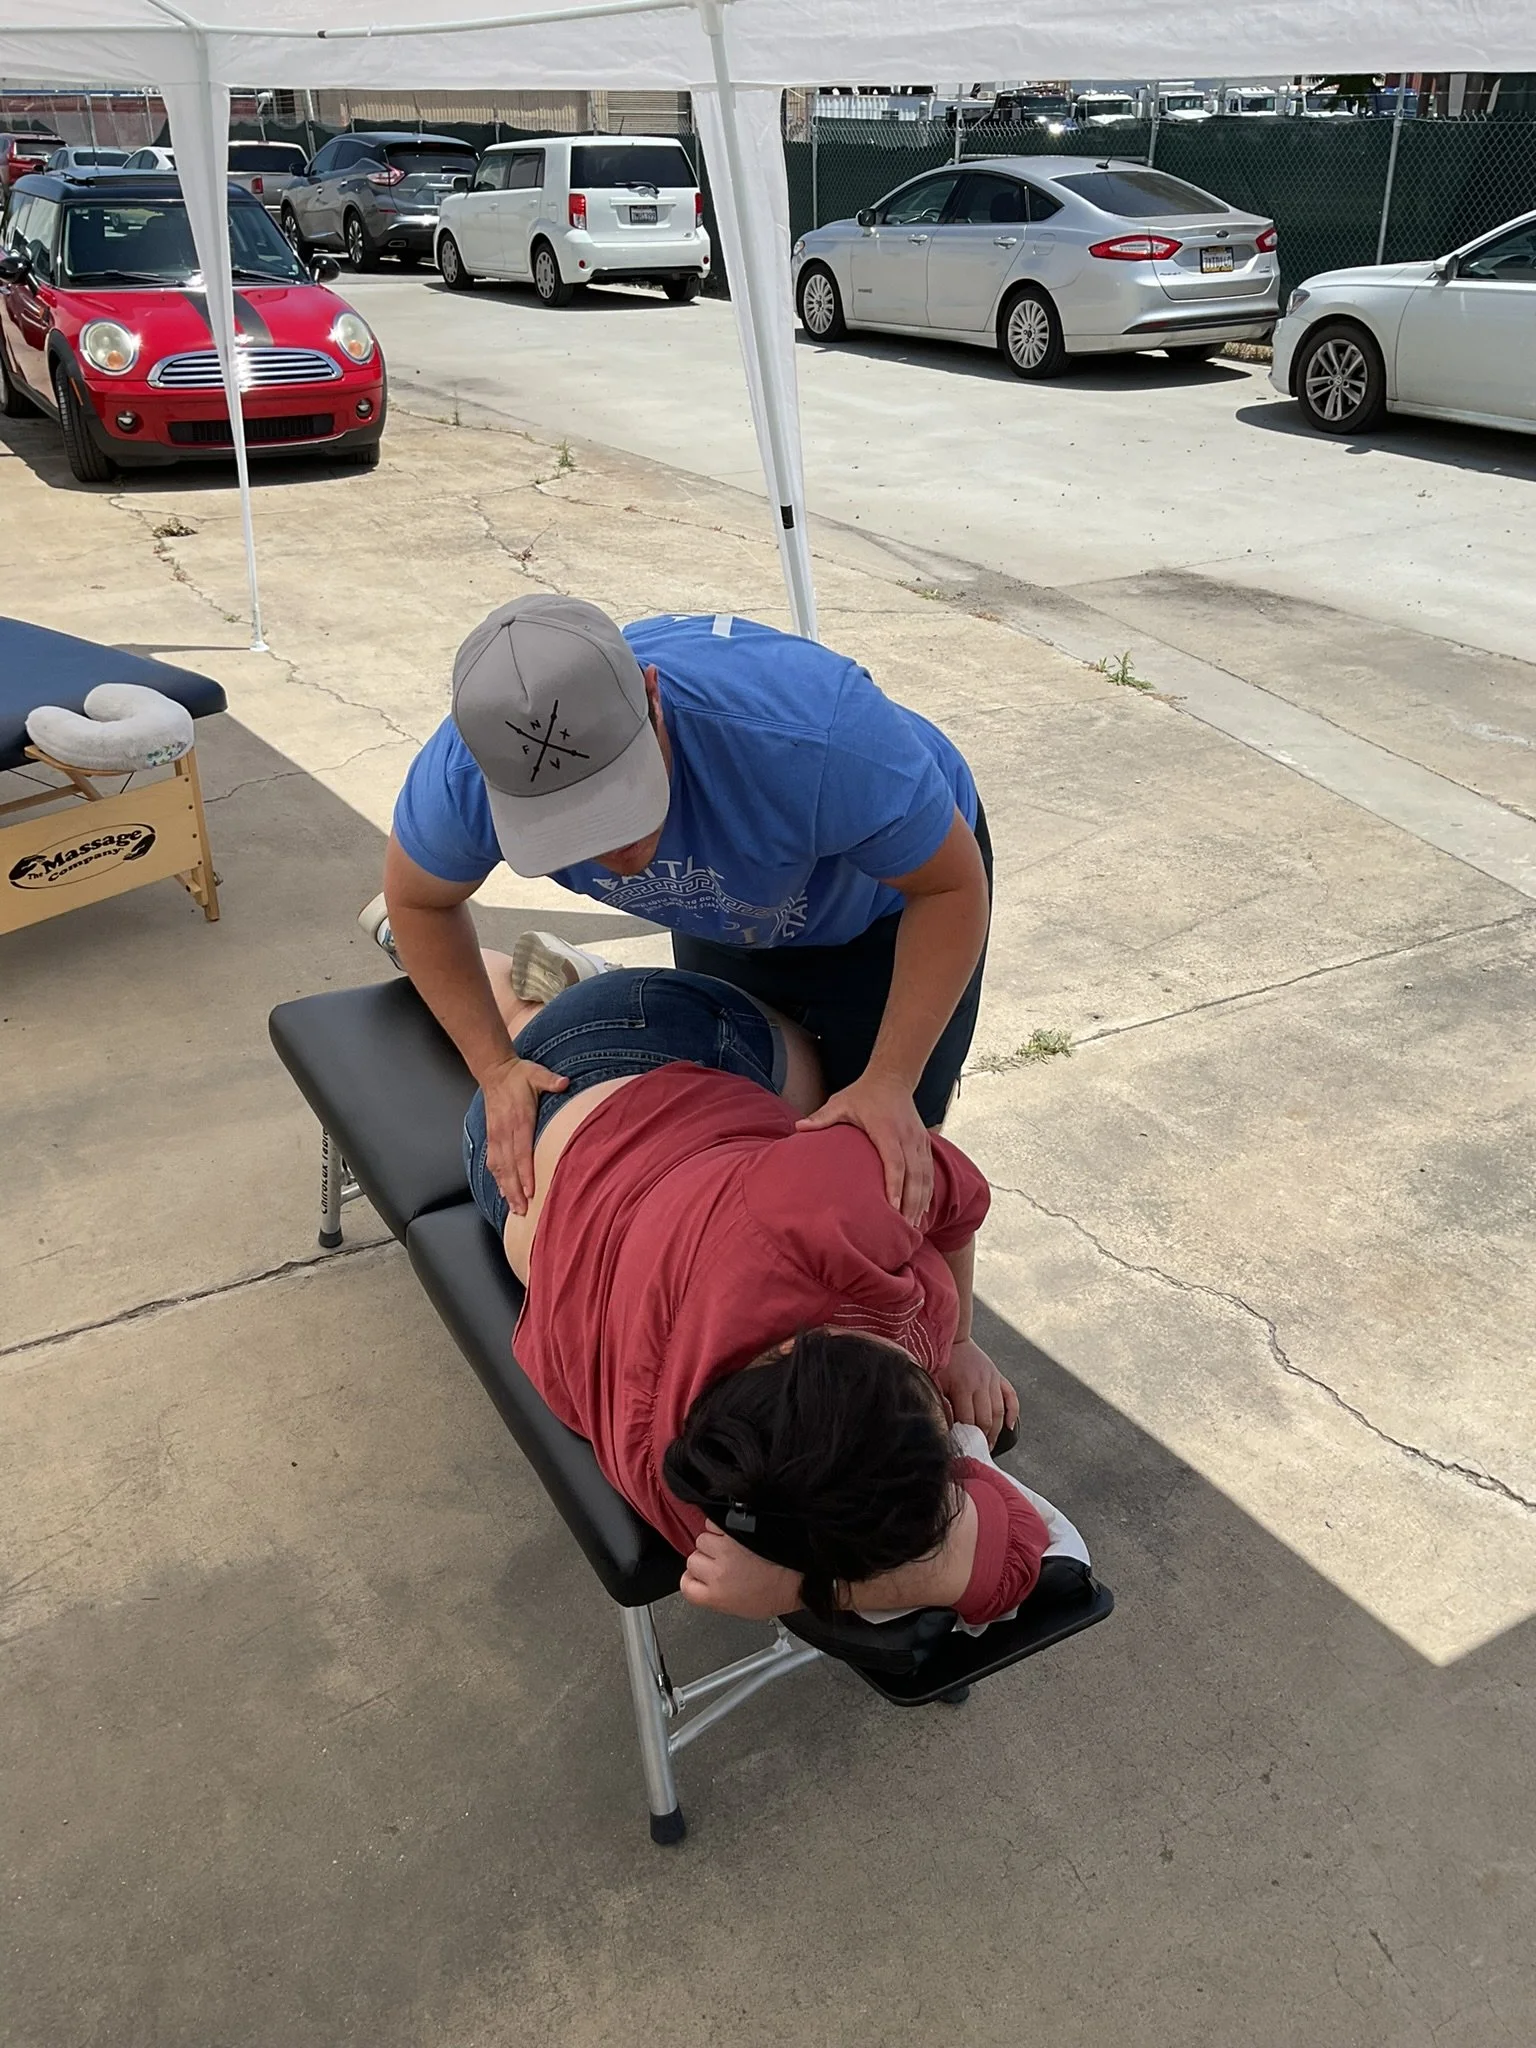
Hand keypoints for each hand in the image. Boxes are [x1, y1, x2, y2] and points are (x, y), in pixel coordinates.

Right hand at [481, 1054, 568, 1217]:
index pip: (522, 1151)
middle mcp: (505, 1131)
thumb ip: (550, 1080)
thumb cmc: (519, 1075)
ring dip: (506, 1189)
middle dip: (515, 1190)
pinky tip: (503, 1193)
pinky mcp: (491, 1137)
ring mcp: (496, 1135)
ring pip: (499, 1168)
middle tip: (523, 1211)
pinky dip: (497, 1179)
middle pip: (509, 1166)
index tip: (530, 1190)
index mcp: (519, 1119)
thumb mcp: (536, 1073)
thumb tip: (564, 1082)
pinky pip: (493, 1162)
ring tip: (514, 1209)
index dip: (525, 1172)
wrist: (494, 1072)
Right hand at [680, 1522, 802, 1620]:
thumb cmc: (779, 1591)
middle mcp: (717, 1573)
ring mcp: (725, 1549)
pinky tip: (735, 1534)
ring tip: (734, 1546)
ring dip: (715, 1541)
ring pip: (703, 1540)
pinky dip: (721, 1526)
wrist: (801, 1574)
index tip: (699, 1575)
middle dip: (707, 1558)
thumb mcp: (742, 1608)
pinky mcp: (734, 1531)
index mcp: (717, 1596)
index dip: (693, 1578)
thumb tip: (708, 1585)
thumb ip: (718, 1596)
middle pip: (693, 1559)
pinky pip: (713, 1524)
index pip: (686, 1585)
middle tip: (725, 1560)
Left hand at [796, 1072, 932, 1225]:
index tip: (894, 1208)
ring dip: (921, 1201)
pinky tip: (923, 1209)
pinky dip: (928, 1191)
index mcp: (886, 1130)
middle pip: (914, 1175)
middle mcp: (907, 1136)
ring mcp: (918, 1139)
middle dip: (912, 1203)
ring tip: (914, 1226)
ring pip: (925, 1175)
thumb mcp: (840, 1103)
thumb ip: (821, 1118)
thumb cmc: (862, 1093)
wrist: (892, 1077)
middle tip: (906, 1229)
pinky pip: (929, 1170)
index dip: (895, 1186)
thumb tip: (797, 1127)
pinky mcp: (924, 1141)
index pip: (894, 1162)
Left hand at [937, 1336, 1018, 1448]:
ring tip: (990, 1444)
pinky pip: (1011, 1396)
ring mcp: (992, 1379)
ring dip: (996, 1431)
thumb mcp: (934, 1383)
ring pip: (999, 1411)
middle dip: (983, 1438)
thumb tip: (948, 1428)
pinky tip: (1009, 1427)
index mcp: (963, 1386)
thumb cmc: (940, 1363)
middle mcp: (981, 1383)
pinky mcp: (998, 1376)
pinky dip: (1013, 1412)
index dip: (967, 1437)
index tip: (964, 1448)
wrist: (952, 1338)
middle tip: (978, 1451)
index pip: (969, 1420)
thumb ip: (942, 1405)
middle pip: (986, 1419)